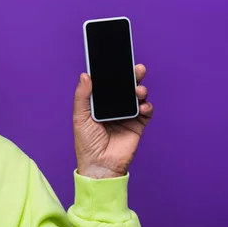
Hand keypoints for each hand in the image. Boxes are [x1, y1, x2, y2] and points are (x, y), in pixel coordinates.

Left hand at [73, 64, 153, 178]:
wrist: (100, 166)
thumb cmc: (86, 143)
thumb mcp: (80, 117)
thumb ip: (83, 96)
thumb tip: (85, 75)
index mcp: (99, 103)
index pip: (108, 84)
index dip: (113, 73)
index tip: (118, 60)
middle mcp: (114, 107)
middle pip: (125, 87)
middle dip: (132, 77)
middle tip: (137, 68)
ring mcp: (127, 115)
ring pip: (137, 97)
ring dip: (140, 90)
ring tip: (139, 90)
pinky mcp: (137, 126)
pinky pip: (146, 112)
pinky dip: (147, 107)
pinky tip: (143, 106)